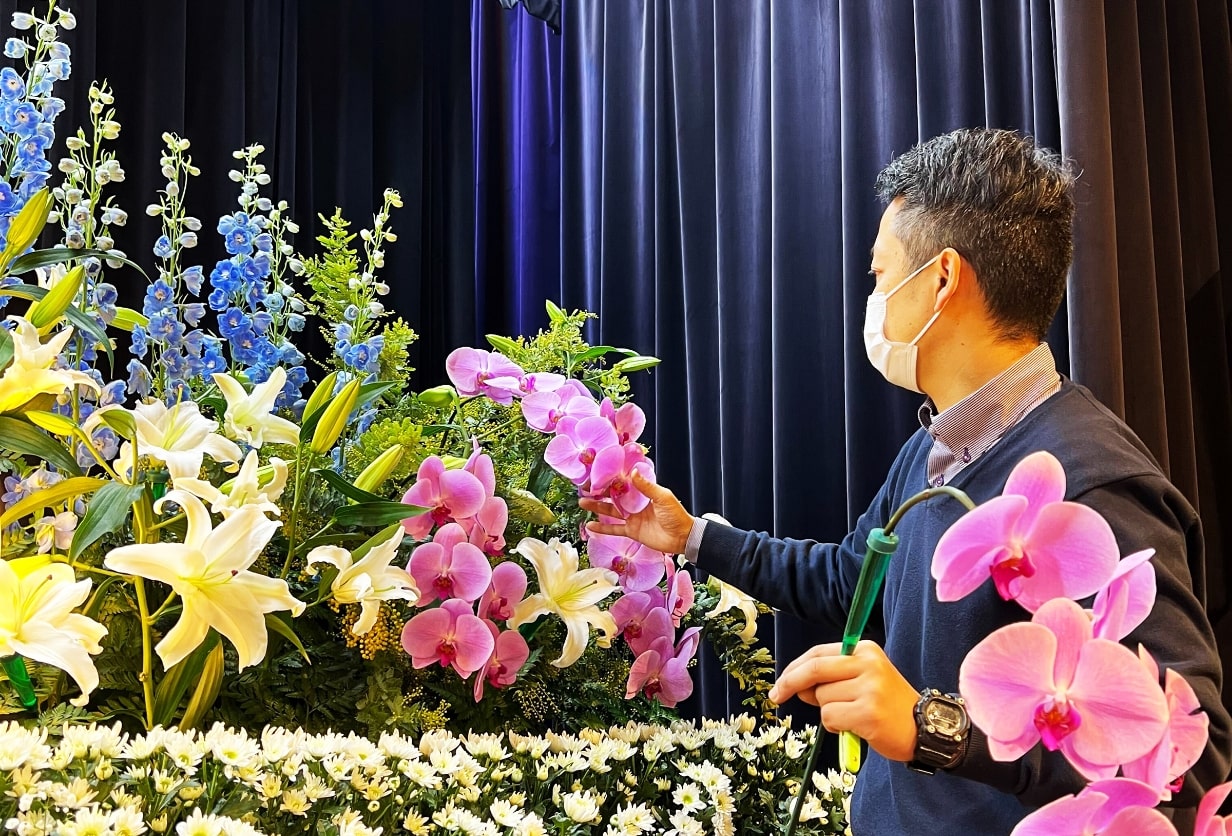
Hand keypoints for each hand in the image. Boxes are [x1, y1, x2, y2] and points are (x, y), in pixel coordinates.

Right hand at [579, 471, 695, 554]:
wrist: (682, 538)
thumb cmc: (676, 515)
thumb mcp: (663, 497)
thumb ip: (646, 486)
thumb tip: (633, 471)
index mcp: (643, 492)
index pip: (623, 483)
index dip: (611, 479)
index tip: (598, 474)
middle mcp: (635, 504)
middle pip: (613, 496)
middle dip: (599, 492)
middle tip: (584, 487)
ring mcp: (632, 518)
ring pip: (610, 511)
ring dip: (597, 507)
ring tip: (582, 503)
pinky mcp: (631, 531)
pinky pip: (613, 529)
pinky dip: (601, 529)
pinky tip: (589, 526)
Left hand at [770, 640, 919, 762]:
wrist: (925, 728)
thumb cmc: (889, 705)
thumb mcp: (864, 679)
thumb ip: (832, 677)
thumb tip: (795, 685)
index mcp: (865, 650)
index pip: (818, 653)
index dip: (793, 668)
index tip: (780, 682)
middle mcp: (868, 664)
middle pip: (813, 670)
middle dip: (789, 683)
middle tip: (777, 696)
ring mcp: (869, 688)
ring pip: (821, 698)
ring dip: (827, 711)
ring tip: (852, 715)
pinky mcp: (868, 713)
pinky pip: (830, 718)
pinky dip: (835, 726)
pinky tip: (855, 726)